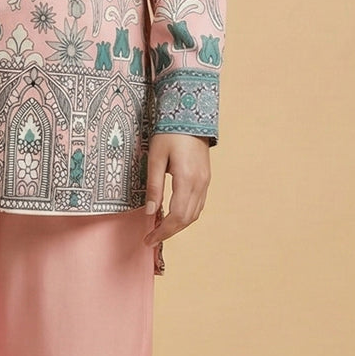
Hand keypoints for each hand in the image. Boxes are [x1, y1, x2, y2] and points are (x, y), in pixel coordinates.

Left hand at [143, 133, 211, 259]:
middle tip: (151, 238)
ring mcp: (205, 181)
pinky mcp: (206, 178)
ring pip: (195, 214)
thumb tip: (149, 212)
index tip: (148, 239)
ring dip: (178, 225)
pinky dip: (186, 215)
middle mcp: (200, 183)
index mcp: (187, 179)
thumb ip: (153, 186)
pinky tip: (174, 215)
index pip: (177, 216)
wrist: (190, 116)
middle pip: (187, 219)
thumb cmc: (169, 133)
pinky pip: (199, 204)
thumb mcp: (155, 158)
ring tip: (160, 229)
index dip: (163, 231)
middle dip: (169, 232)